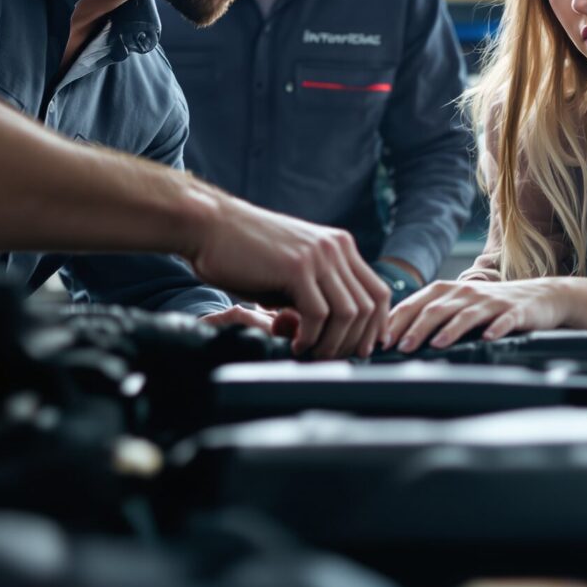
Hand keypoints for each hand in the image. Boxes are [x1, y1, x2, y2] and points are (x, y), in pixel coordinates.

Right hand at [185, 195, 389, 359]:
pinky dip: (312, 337)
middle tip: (333, 360)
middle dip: (355, 340)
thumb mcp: (290, 272)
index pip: (377, 292)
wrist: (209, 226)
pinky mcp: (298, 267)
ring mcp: (319, 255)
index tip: (361, 349)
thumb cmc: (242, 253)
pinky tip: (296, 344)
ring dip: (333, 343)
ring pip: (349, 313)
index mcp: (339, 246)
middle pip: (370, 305)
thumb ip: (312, 297)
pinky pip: (320, 314)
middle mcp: (336, 247)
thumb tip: (328, 335)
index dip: (375, 326)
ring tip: (312, 355)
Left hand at [383, 278, 573, 352]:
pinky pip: (503, 320)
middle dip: (416, 328)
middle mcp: (465, 293)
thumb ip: (431, 316)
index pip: (414, 304)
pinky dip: (495, 329)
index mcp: (446, 291)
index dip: (395, 322)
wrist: (539, 296)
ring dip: (449, 330)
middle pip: (435, 309)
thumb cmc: (490, 306)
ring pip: (465, 315)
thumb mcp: (458, 306)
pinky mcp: (514, 311)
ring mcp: (490, 302)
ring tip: (435, 345)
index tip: (380, 341)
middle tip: (400, 347)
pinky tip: (487, 339)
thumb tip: (394, 338)